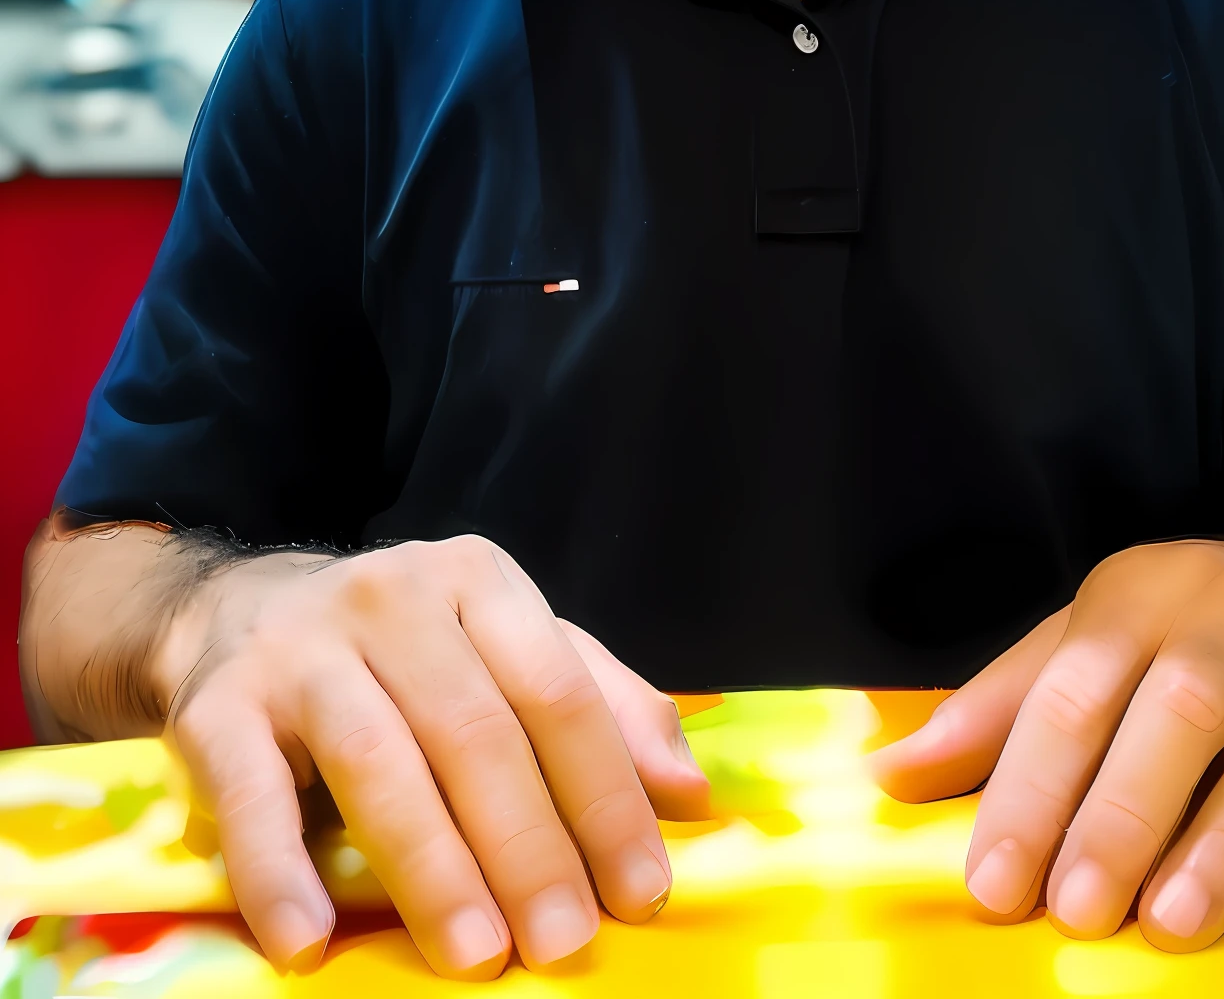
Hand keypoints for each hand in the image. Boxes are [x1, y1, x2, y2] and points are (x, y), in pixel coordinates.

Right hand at [150, 536, 709, 978]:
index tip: (640, 889)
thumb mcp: (509, 646)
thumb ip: (603, 705)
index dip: (605, 794)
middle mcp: (392, 597)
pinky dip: (280, 874)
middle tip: (564, 942)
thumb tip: (691, 794)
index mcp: (478, 580)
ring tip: (478, 956)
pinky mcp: (218, 706)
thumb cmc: (409, 649)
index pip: (558, 691)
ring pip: (380, 763)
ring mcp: (301, 648)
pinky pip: (251, 795)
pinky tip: (310, 943)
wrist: (245, 611)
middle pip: (476, 732)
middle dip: (529, 847)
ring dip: (434, 870)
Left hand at [872, 537, 1223, 950]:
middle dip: (1124, 815)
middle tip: (1080, 910)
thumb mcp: (1081, 643)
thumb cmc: (1175, 634)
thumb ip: (996, 712)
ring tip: (1175, 923)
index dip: (1030, 787)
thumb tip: (886, 776)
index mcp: (1139, 596)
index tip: (994, 884)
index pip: (1075, 689)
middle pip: (1180, 712)